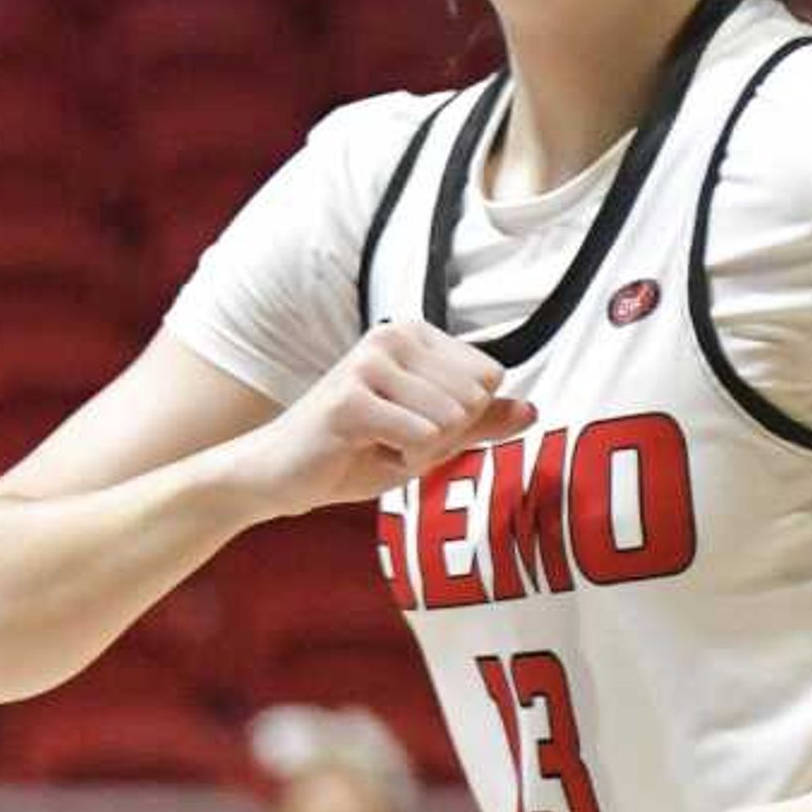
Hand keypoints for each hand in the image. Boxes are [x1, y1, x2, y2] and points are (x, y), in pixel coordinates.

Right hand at [233, 324, 536, 517]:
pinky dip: (400, 462)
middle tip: (389, 440)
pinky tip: (361, 454)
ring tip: (374, 445)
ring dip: (418, 452)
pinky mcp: (351, 399)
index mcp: (415, 335)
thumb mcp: (427, 437)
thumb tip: (534, 410)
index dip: (461, 420)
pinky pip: (423, 439)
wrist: (277, 476)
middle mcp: (394, 335)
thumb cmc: (350, 452)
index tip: (410, 425)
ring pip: (451, 420)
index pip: (490, 378)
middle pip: (474, 399)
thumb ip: (478, 422)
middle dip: (441, 437)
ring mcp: (370, 364)